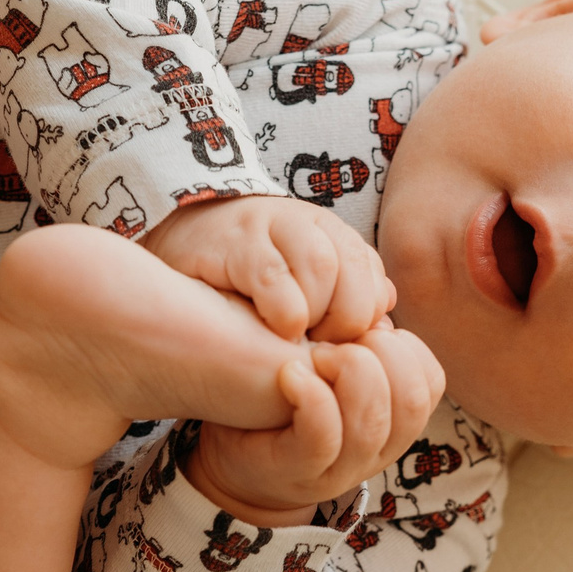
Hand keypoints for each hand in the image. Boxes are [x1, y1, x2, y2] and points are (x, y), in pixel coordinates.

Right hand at [141, 194, 394, 341]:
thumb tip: (386, 324)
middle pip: (354, 269)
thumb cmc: (249, 281)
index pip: (374, 279)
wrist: (186, 242)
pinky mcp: (236, 242)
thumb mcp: (303, 292)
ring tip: (296, 335)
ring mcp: (271, 227)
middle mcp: (308, 225)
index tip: (339, 346)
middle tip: (322, 346)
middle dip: (346, 318)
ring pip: (321, 265)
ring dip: (315, 312)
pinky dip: (284, 308)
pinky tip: (277, 327)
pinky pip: (273, 274)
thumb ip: (345, 304)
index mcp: (333, 238)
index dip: (365, 321)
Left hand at [183, 322, 444, 525]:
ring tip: (313, 353)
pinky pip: (322, 437)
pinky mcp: (298, 472)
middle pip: (412, 400)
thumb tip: (380, 299)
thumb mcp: (329, 365)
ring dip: (347, 372)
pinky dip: (311, 397)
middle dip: (380, 355)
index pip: (431, 382)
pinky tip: (289, 374)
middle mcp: (376, 450)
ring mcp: (340, 468)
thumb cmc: (284, 402)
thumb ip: (358, 339)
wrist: (236, 463)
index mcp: (393, 421)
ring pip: (372, 422)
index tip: (363, 331)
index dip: (404, 347)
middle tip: (334, 339)